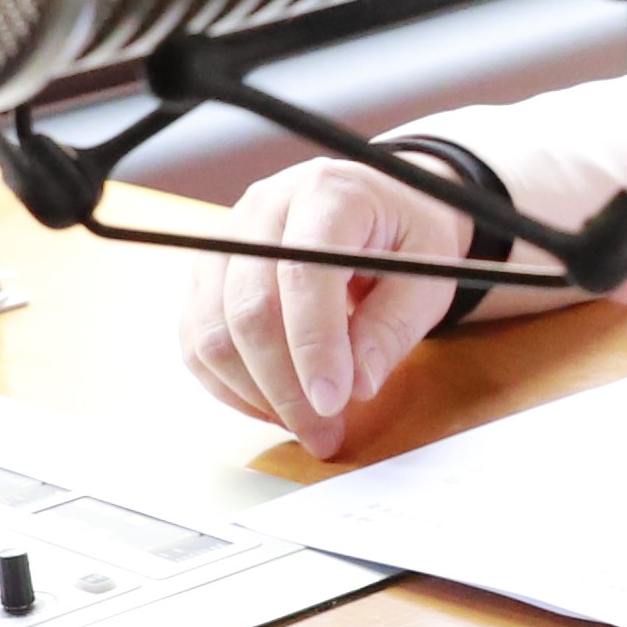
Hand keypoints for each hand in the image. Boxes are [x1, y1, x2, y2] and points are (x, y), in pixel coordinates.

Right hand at [175, 157, 477, 456]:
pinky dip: (229, 385)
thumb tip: (358, 385)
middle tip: (325, 434)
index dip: (314, 344)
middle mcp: (263, 208)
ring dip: (256, 394)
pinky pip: (196, 342)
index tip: (334, 403)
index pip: (303, 271)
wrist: (379, 206)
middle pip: (250, 308)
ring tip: (306, 426)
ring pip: (212, 331)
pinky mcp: (207, 275)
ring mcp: (226, 241)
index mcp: (326, 193)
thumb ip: (395, 325)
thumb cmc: (406, 238)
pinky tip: (272, 407)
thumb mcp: (429, 272)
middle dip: (285, 386)